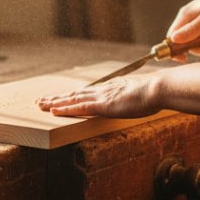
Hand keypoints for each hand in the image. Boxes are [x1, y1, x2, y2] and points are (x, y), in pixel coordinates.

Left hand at [36, 75, 159, 117]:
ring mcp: (102, 96)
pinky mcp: (103, 105)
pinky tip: (54, 111)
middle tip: (41, 100)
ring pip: (72, 99)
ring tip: (40, 105)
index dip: (72, 96)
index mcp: (112, 88)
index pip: (87, 92)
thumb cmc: (156, 93)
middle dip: (57, 98)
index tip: (61, 97)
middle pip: (75, 94)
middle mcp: (103, 90)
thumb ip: (137, 97)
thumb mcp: (144, 96)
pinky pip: (79, 107)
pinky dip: (65, 109)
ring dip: (55, 102)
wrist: (158, 88)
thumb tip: (142, 100)